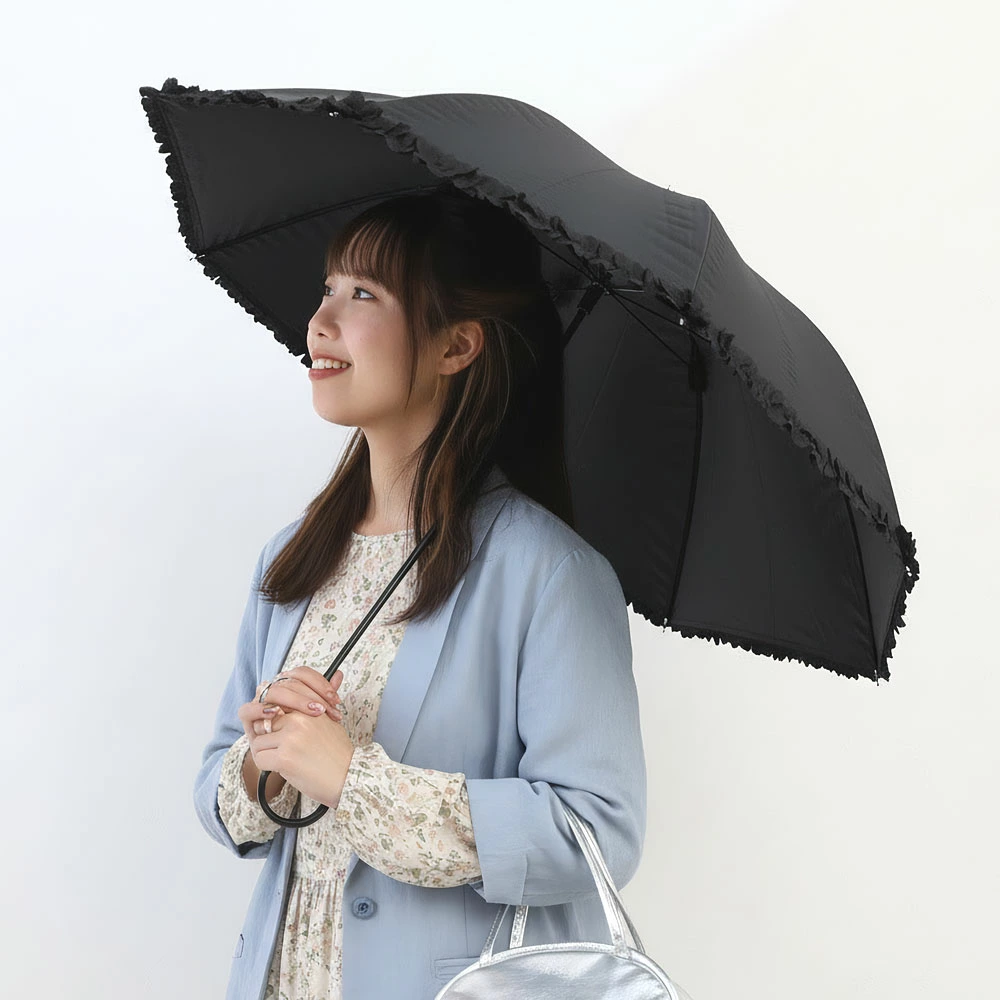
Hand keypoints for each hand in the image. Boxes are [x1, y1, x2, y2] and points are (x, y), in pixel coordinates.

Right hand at [237, 667, 344, 745]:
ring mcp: (259, 703)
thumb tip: (339, 675)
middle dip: (312, 696)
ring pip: (273, 692)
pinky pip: (247, 710)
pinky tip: (276, 714)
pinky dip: (260, 710)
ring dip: (294, 701)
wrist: (290, 759)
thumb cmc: (306, 737)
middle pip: (291, 682)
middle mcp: (273, 690)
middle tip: (326, 711)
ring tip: (312, 712)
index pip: (303, 674)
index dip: (320, 683)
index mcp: (289, 685)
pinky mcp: (247, 720)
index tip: (336, 700)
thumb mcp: (319, 718)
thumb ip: (326, 697)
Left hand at [248, 694, 355, 808]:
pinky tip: (282, 768)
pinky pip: (259, 759)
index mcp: (308, 707)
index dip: (272, 721)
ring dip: (266, 753)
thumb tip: (290, 697)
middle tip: (279, 749)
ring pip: (258, 742)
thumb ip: (308, 709)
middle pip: (262, 723)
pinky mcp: (285, 757)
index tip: (278, 731)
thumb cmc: (338, 753)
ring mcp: (290, 738)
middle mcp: (298, 718)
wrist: (349, 777)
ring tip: (284, 760)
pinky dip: (267, 766)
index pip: (274, 705)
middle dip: (267, 738)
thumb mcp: (327, 722)